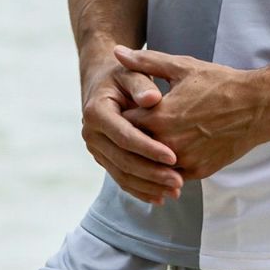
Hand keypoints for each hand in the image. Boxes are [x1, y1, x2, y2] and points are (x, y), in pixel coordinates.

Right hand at [80, 56, 184, 206]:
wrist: (106, 82)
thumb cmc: (125, 75)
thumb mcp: (132, 72)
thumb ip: (142, 84)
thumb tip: (152, 99)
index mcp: (96, 111)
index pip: (124, 136)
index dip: (149, 148)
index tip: (173, 157)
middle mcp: (91, 133)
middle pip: (123, 160)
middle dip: (152, 173)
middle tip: (178, 181)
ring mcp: (96, 149)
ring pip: (122, 174)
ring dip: (148, 186)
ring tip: (175, 191)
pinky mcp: (104, 158)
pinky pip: (121, 178)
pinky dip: (140, 190)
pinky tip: (160, 197)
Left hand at [112, 44, 268, 180]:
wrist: (258, 106)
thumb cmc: (220, 83)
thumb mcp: (182, 67)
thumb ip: (146, 62)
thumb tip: (117, 52)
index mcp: (159, 117)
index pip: (123, 122)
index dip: (122, 114)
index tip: (125, 108)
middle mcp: (168, 144)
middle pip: (134, 147)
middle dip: (132, 136)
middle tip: (135, 124)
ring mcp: (184, 161)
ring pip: (151, 164)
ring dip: (148, 154)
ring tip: (151, 137)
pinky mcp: (198, 172)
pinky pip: (171, 173)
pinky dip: (166, 165)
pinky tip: (167, 151)